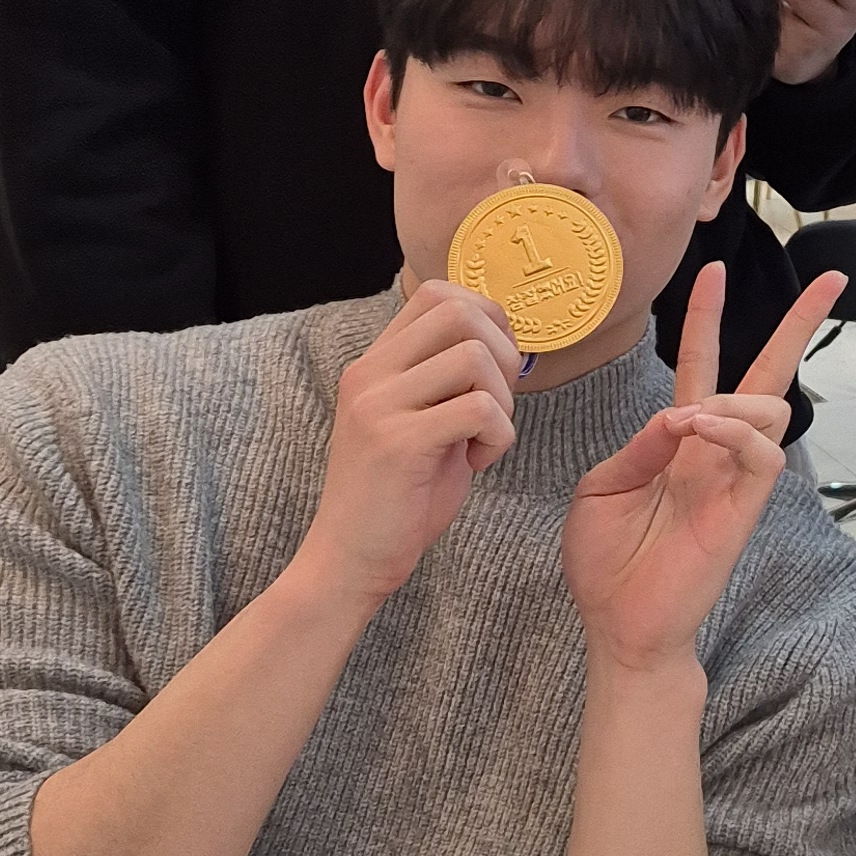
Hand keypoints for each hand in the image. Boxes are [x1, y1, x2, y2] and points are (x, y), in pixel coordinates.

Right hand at [291, 282, 524, 618]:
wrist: (349, 560)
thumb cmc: (396, 498)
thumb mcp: (420, 423)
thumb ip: (449, 382)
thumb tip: (505, 343)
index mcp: (375, 364)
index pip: (437, 294)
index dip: (486, 320)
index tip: (494, 371)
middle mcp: (370, 374)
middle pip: (459, 311)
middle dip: (502, 353)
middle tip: (497, 404)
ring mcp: (379, 405)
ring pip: (474, 356)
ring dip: (502, 399)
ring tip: (484, 438)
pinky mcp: (398, 443)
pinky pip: (480, 409)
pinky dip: (498, 437)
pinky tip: (476, 463)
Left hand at [561, 261, 846, 676]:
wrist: (620, 627)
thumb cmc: (608, 563)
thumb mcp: (603, 488)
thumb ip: (638, 446)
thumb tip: (678, 414)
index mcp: (679, 443)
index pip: (704, 366)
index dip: (708, 317)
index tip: (713, 270)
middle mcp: (715, 453)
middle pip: (769, 374)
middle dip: (799, 323)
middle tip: (831, 279)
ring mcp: (734, 479)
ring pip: (771, 409)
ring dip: (735, 397)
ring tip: (696, 416)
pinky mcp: (745, 509)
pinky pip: (763, 454)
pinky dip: (735, 431)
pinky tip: (700, 430)